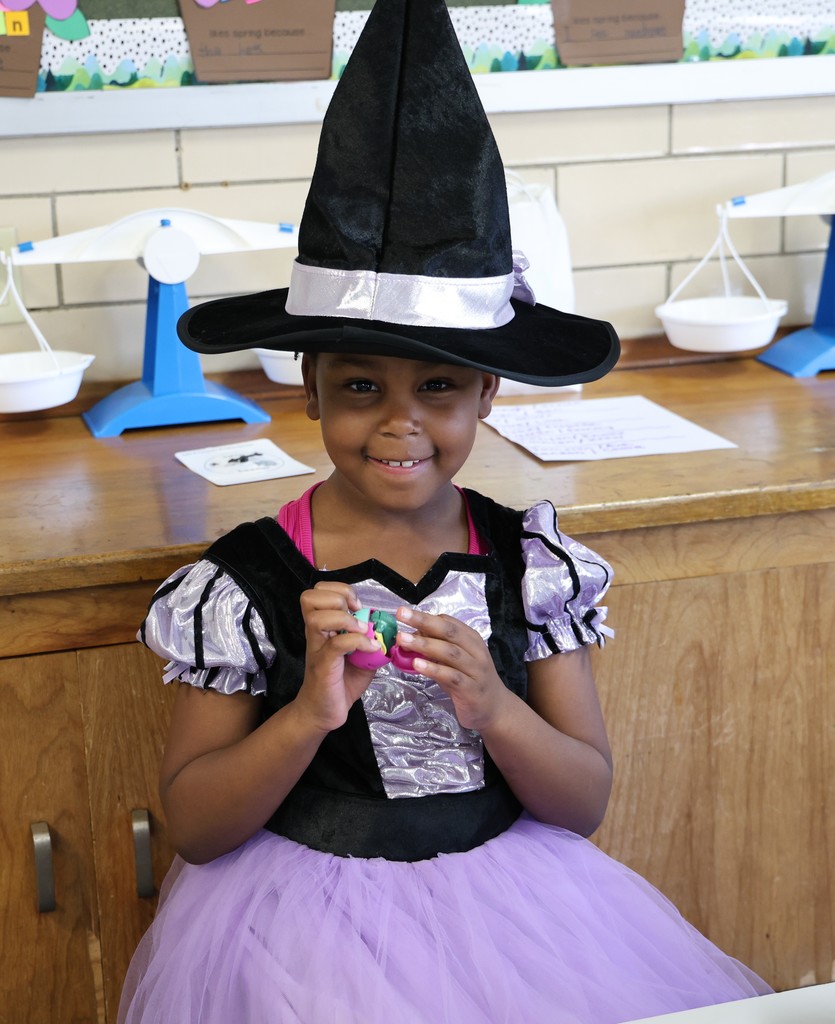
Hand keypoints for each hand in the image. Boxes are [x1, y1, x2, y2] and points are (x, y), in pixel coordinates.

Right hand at [295, 582, 379, 731]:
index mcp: (323, 627)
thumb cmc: (340, 683)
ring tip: (362, 630)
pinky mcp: (323, 666)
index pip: (318, 591)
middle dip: (338, 597)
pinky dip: (358, 641)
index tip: (357, 605)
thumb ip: (371, 640)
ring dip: (345, 619)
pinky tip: (370, 649)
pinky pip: (337, 644)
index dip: (339, 590)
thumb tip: (391, 628)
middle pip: (310, 596)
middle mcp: (315, 634)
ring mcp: (317, 648)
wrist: (323, 713)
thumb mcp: (361, 657)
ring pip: (318, 617)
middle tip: (355, 613)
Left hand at [395, 607, 510, 730]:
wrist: (495, 709)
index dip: (426, 616)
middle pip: (449, 632)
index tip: (404, 613)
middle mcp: (475, 651)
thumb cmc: (470, 681)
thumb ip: (436, 648)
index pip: (448, 622)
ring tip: (403, 640)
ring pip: (450, 652)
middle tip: (401, 614)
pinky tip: (417, 664)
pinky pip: (451, 676)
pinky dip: (434, 669)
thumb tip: (411, 635)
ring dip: (425, 644)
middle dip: (424, 621)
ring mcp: (475, 670)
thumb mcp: (453, 661)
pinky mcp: (471, 690)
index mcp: (471, 640)